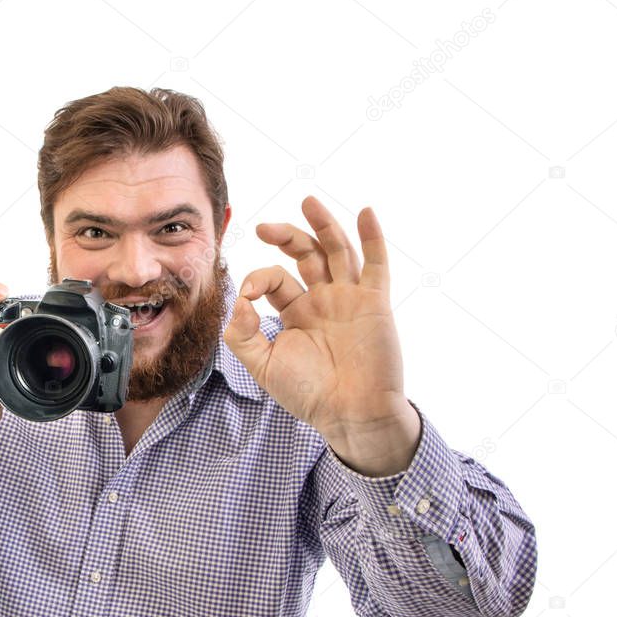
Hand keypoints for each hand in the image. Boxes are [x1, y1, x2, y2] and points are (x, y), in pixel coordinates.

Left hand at [224, 196, 419, 476]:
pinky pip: (376, 264)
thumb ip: (243, 336)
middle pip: (306, 255)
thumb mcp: (264, 366)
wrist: (351, 415)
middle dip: (286, 237)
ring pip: (337, 251)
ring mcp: (350, 298)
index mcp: (298, 312)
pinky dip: (372, 237)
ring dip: (323, 224)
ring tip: (307, 201)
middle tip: (262, 227)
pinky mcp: (375, 303)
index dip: (257, 279)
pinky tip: (364, 213)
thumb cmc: (309, 394)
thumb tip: (240, 302)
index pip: (275, 280)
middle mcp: (324, 300)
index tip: (247, 296)